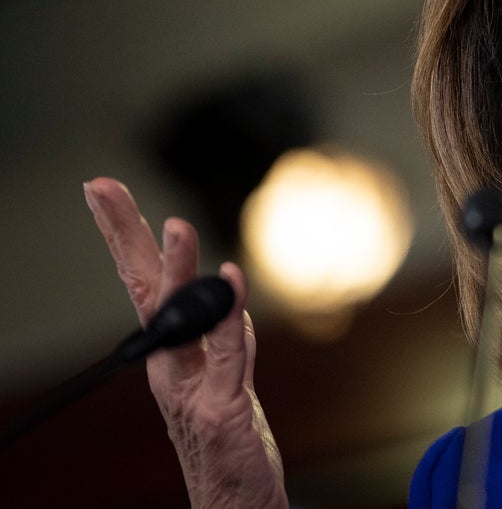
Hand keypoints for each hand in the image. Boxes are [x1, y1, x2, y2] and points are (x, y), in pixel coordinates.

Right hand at [84, 177, 287, 508]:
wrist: (232, 499)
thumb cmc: (226, 437)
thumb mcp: (224, 376)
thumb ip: (224, 332)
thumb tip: (228, 287)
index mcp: (169, 352)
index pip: (143, 282)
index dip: (124, 235)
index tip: (103, 190)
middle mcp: (172, 364)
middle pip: (145, 290)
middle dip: (125, 236)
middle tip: (103, 190)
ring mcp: (192, 387)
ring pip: (182, 319)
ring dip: (179, 271)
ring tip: (174, 225)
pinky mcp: (223, 409)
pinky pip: (229, 356)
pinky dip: (231, 318)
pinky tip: (232, 281)